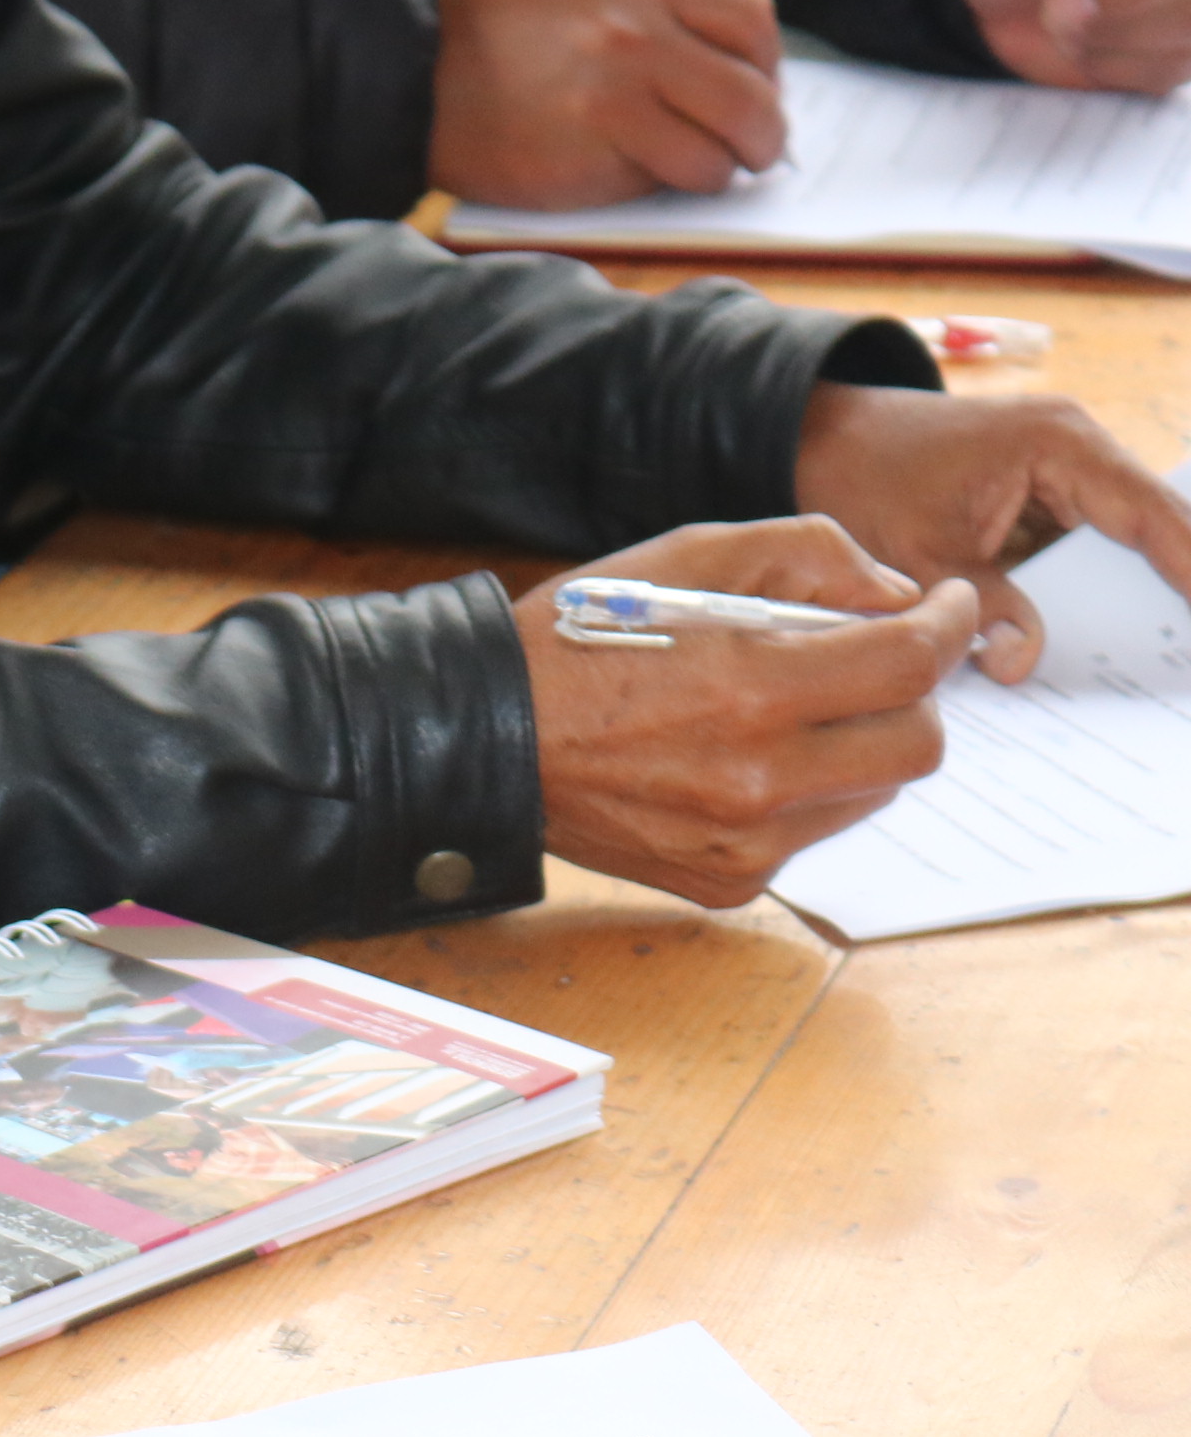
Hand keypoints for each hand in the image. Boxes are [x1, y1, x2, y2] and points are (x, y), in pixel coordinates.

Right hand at [428, 0, 784, 209]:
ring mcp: (612, 103)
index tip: (757, 86)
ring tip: (688, 170)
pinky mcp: (584, 163)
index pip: (750, 19)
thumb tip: (720, 70)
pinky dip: (651, 187)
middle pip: (751, 97)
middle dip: (764, 136)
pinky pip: (653, 185)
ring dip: (711, 172)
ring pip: (712, 155)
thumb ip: (651, 15)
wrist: (403, 72)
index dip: (767, 62)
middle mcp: (636, 39)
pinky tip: (620, 171)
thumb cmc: (486, 33)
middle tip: (753, 151)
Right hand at [521, 517, 974, 907]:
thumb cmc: (580, 639)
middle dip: (915, 693)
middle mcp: (758, 778)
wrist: (487, 738)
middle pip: (918, 744)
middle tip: (878, 662)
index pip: (911, 661)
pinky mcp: (728, 881)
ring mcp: (745, 842)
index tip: (943, 607)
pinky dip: (805, 793)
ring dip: (861, 745)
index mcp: (751, 687)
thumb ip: (809, 554)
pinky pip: (811, 835)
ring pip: (873, 794)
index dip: (948, 624)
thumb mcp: (688, 555)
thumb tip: (893, 594)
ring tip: (796, 712)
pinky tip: (745, 762)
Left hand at [792, 381, 1190, 677]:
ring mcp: (1063, 480)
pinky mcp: (1040, 507)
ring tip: (1155, 663)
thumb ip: (978, 605)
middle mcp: (1077, 454)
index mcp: (1060, 445)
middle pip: (1149, 533)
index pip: (1150, 516)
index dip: (1190, 569)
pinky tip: (1091, 651)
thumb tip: (1025, 664)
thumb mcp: (916, 548)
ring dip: (1124, 603)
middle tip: (1177, 660)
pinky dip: (1079, 599)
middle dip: (1170, 590)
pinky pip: (1076, 558)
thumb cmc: (862, 472)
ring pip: (1117, 551)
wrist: (816, 439)